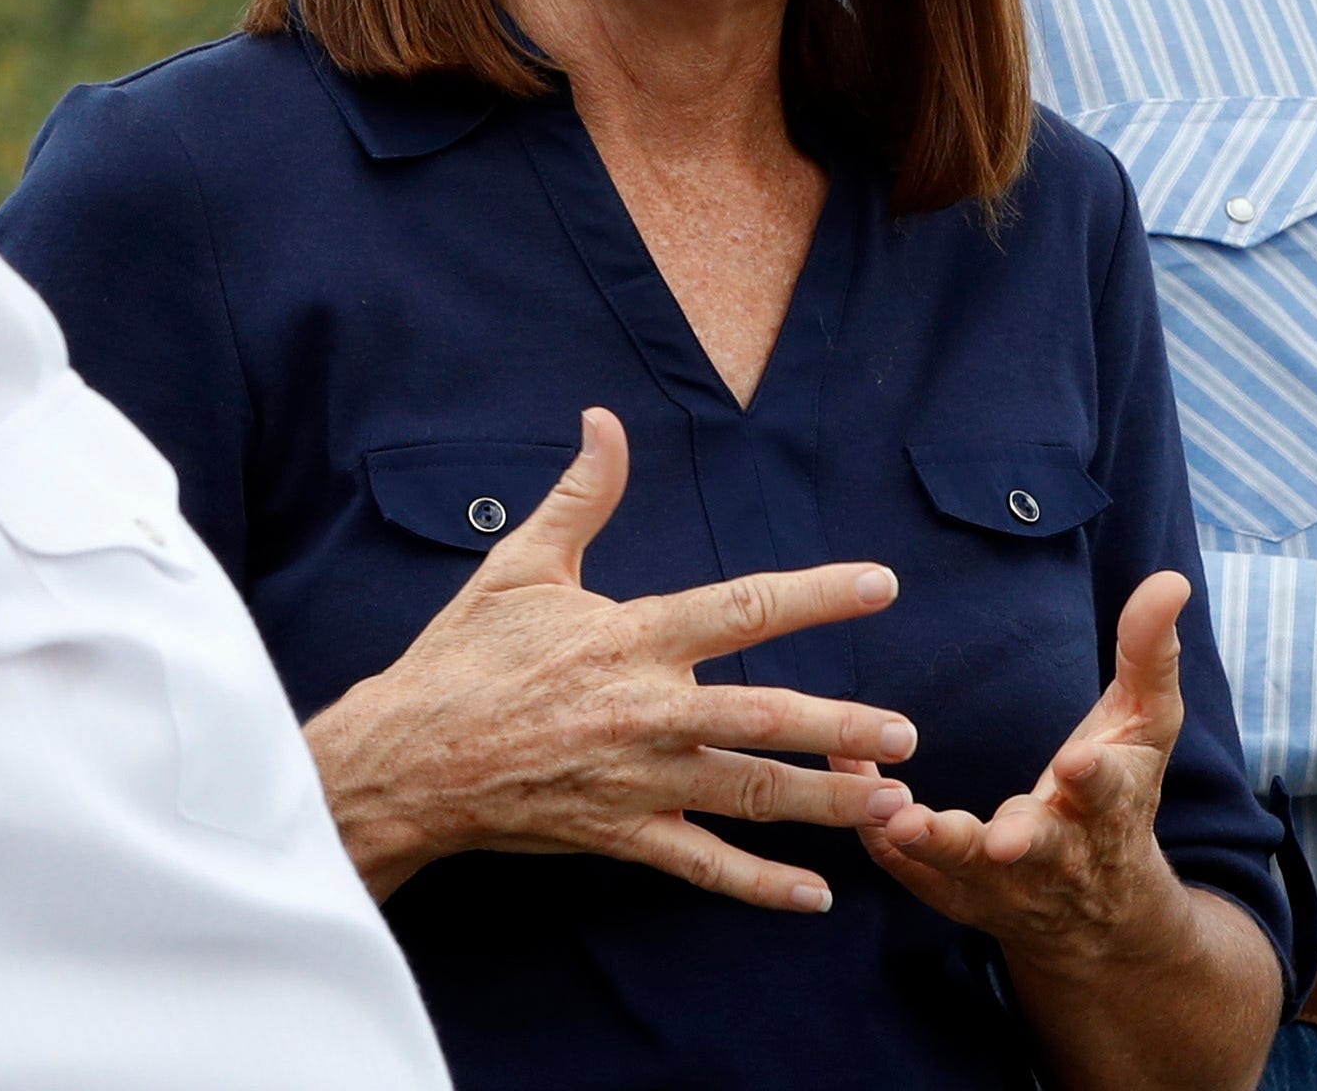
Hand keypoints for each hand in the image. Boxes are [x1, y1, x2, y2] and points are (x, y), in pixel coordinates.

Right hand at [303, 406, 916, 906]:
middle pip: (765, 718)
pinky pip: (703, 867)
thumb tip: (605, 420)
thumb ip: (581, 496)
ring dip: (826, 803)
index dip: (817, 596)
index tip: (881, 585)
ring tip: (893, 805)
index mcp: (633, 637)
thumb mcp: (521, 565)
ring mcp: (639, 780)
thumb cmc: (464, 656)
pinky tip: (815, 895)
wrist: (409, 756)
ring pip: (750, 795)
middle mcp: (647, 711)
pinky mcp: (621, 835)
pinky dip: (760, 885)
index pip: (744, 609)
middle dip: (843, 727)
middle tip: (908, 732)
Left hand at [840, 574, 1285, 1090]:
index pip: (1107, 793)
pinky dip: (879, 834)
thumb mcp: (1144, 728)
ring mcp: (1003, 882)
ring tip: (904, 819)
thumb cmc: (1118, 797)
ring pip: (967, 869)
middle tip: (1000, 837)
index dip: (1094, 779)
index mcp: (1107, 809)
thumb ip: (1150, 655)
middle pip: (1040, 848)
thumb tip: (1171, 580)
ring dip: (936, 845)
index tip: (1078, 762)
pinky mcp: (954, 893)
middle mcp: (1059, 855)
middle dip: (1020, 839)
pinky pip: (910, 868)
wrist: (1099, 914)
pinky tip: (849, 786)